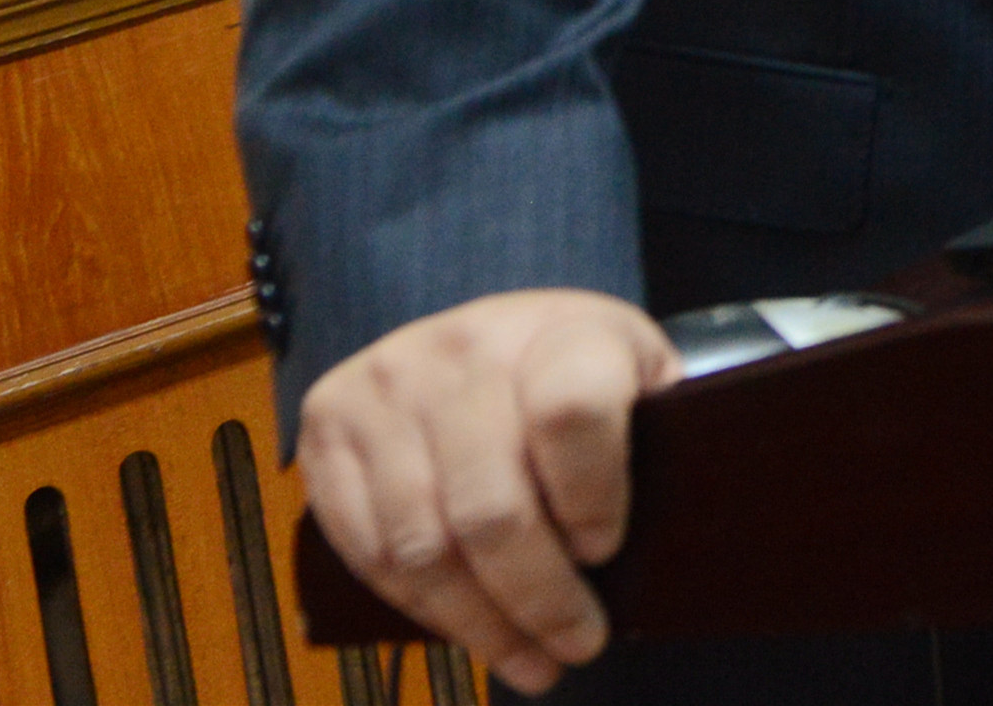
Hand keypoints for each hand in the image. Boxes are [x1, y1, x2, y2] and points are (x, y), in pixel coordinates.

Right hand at [295, 288, 681, 693]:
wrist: (486, 332)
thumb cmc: (575, 372)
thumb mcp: (635, 380)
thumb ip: (651, 446)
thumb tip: (665, 554)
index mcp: (556, 330)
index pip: (572, 413)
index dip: (592, 497)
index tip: (607, 549)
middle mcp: (461, 349)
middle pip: (491, 507)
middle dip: (541, 600)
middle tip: (579, 645)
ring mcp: (385, 387)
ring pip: (424, 545)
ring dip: (482, 625)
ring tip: (531, 661)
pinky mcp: (328, 427)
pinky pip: (368, 549)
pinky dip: (421, 608)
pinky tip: (468, 629)